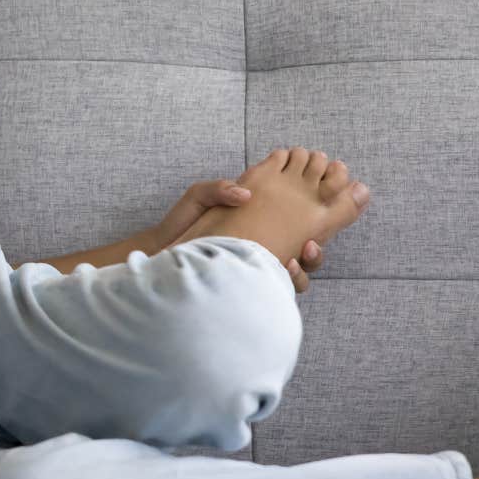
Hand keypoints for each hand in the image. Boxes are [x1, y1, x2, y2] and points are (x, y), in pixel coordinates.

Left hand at [149, 177, 327, 292]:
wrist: (164, 248)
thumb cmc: (184, 220)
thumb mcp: (200, 196)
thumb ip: (219, 189)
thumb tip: (245, 194)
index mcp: (261, 222)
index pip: (298, 224)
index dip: (313, 223)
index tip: (314, 216)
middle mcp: (265, 247)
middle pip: (307, 253)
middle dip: (314, 253)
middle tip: (309, 246)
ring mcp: (258, 267)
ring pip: (297, 276)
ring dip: (303, 271)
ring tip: (290, 263)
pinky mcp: (249, 283)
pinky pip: (276, 290)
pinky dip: (282, 285)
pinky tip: (273, 276)